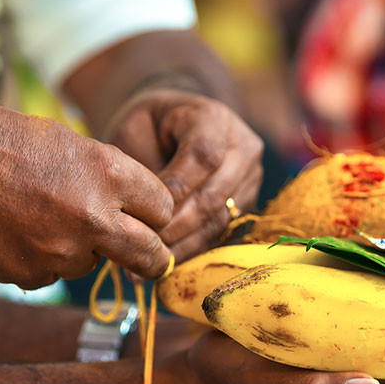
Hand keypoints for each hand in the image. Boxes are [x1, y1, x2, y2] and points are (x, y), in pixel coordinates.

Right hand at [0, 88, 174, 287]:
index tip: (151, 220)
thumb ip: (110, 184)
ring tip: (36, 215)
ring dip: (77, 250)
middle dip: (152, 258)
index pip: (163, 210)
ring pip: (91, 264)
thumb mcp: (70, 145)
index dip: (156, 214)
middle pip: (149, 254)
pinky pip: (49, 276)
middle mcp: (93, 216)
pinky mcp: (29, 275)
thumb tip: (140, 222)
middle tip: (151, 261)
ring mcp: (60, 251)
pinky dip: (38, 260)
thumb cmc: (3, 139)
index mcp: (109, 174)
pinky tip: (11, 229)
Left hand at [104, 88, 262, 260]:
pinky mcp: (246, 205)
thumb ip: (143, 166)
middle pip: (216, 194)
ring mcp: (250, 179)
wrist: (171, 128)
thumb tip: (144, 217)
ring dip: (185, 244)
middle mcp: (243, 148)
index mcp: (215, 119)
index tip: (149, 209)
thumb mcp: (135, 132)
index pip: (204, 155)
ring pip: (221, 220)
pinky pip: (222, 234)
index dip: (178, 187)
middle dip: (179, 224)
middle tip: (145, 244)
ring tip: (152, 262)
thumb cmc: (147, 129)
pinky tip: (165, 265)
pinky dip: (193, 251)